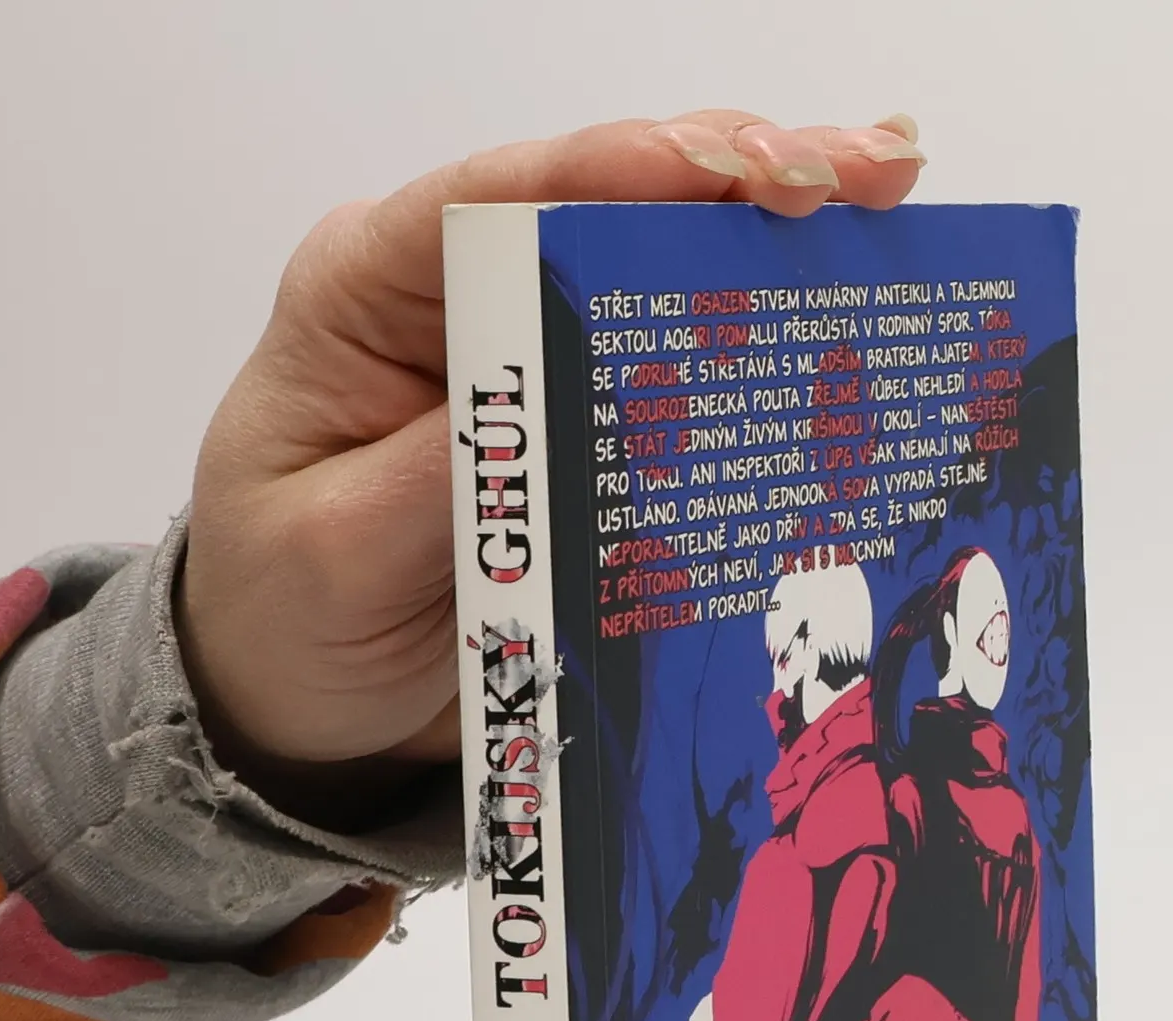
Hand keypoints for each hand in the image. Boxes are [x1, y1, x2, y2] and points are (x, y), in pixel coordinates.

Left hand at [176, 110, 926, 827]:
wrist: (292, 700)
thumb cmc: (279, 615)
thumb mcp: (332, 556)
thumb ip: (434, 479)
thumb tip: (555, 401)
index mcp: (368, 292)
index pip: (501, 199)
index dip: (629, 169)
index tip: (741, 168)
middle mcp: (459, 301)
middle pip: (605, 208)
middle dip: (742, 179)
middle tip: (870, 173)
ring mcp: (530, 364)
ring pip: (661, 277)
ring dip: (777, 249)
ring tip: (893, 211)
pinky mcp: (582, 436)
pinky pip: (680, 383)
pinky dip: (766, 357)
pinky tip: (852, 328)